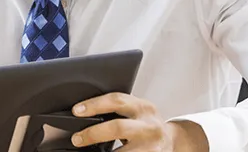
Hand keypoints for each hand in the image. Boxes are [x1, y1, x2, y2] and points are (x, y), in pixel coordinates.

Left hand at [70, 93, 206, 150]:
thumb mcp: (136, 110)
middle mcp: (148, 125)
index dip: (94, 105)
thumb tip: (84, 113)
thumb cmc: (146, 124)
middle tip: (77, 139)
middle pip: (118, 128)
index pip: (116, 100)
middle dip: (93, 134)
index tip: (76, 111)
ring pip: (123, 151)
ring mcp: (151, 145)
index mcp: (142, 107)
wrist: (171, 140)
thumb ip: (118, 109)